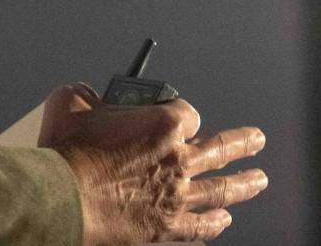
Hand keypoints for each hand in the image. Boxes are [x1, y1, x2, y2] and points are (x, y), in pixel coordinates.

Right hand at [38, 83, 267, 244]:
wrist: (62, 200)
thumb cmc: (67, 153)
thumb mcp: (70, 104)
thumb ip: (85, 95)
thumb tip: (84, 93)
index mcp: (164, 124)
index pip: (187, 113)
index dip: (182, 114)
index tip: (177, 116)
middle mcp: (179, 159)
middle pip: (221, 147)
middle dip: (243, 143)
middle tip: (257, 140)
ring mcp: (176, 195)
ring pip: (221, 188)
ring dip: (243, 183)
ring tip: (258, 179)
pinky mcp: (166, 226)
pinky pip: (199, 226)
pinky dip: (213, 224)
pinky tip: (223, 221)